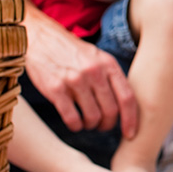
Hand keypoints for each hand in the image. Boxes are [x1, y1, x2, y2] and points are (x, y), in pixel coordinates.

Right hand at [23, 3, 139, 137]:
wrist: (41, 38)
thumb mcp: (98, 57)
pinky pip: (72, 118)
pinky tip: (74, 123)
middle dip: (108, 124)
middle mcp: (94, 72)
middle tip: (102, 126)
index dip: (131, 119)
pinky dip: (75, 126)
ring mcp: (75, 80)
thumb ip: (111, 76)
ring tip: (87, 123)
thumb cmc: (72, 51)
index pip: (127, 97)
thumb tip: (125, 104)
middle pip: (111, 110)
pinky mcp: (56, 89)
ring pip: (92, 117)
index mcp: (108, 64)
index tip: (130, 133)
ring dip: (91, 125)